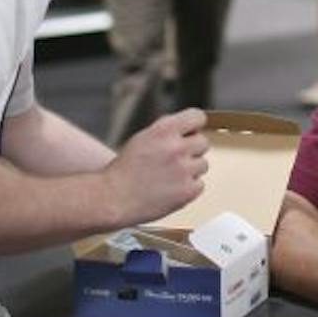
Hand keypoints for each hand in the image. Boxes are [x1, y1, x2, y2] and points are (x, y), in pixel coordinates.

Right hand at [102, 107, 209, 223]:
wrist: (113, 198)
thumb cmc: (125, 169)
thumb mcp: (142, 138)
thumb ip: (166, 130)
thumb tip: (186, 126)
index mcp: (164, 130)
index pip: (197, 117)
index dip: (194, 126)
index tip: (190, 133)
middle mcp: (176, 148)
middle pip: (203, 142)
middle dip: (192, 150)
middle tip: (175, 160)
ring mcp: (184, 170)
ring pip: (203, 165)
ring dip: (191, 170)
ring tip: (170, 176)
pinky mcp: (187, 191)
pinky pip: (199, 185)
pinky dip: (188, 188)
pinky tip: (171, 189)